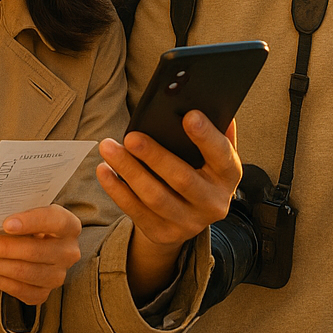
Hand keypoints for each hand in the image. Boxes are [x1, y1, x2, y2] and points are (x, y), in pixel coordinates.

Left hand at [0, 204, 81, 305]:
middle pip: (35, 251)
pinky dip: (1, 282)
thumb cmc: (33, 223)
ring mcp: (58, 275)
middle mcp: (68, 252)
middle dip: (3, 248)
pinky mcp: (44, 293)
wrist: (43, 244)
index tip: (7, 223)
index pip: (53, 220)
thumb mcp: (32, 211)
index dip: (30, 222)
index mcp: (69, 225)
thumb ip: (18, 211)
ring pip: (26, 273)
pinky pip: (21, 291)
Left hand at [96, 112, 240, 300]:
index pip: (222, 155)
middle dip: (154, 156)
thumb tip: (206, 100)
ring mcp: (189, 222)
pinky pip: (136, 211)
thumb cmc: (201, 169)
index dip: (206, 136)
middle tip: (131, 136)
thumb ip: (214, 130)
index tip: (188, 115)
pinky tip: (104, 170)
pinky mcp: (163, 233)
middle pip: (182, 179)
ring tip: (108, 148)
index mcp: (228, 176)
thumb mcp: (213, 154)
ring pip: (155, 197)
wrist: (191, 216)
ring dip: (129, 171)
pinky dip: (117, 190)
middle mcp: (213, 203)